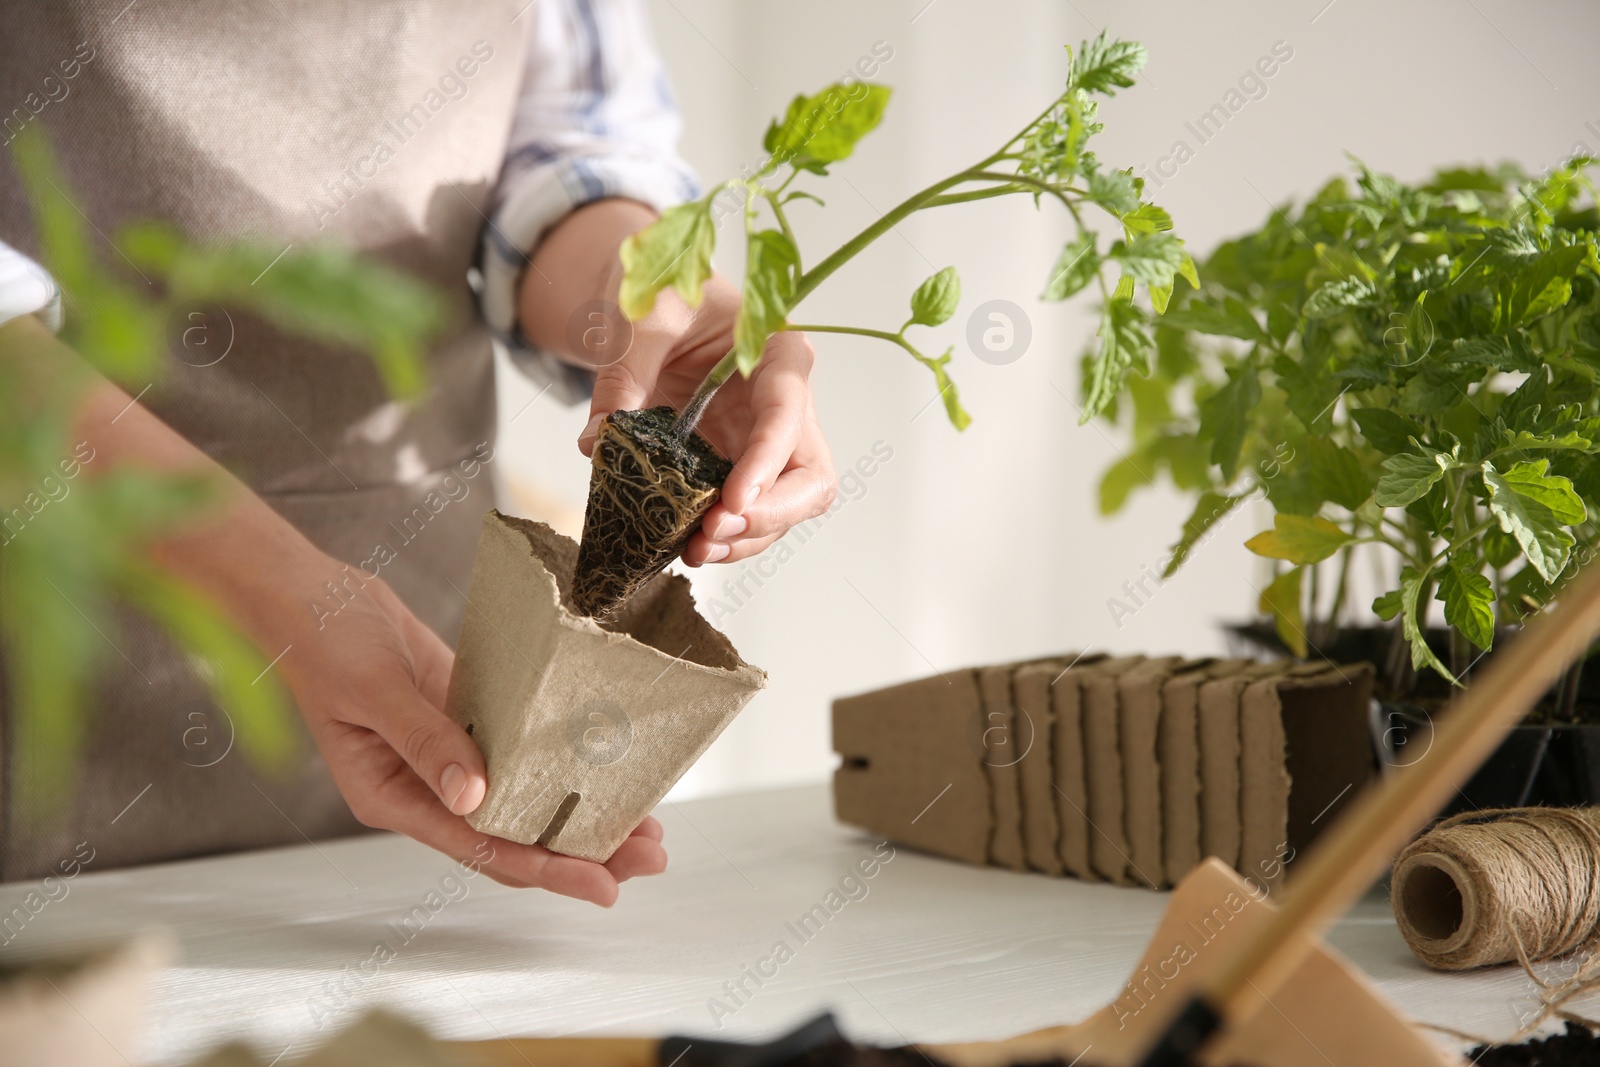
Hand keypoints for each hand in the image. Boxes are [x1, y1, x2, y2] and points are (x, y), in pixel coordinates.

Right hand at [273, 565, 666, 904]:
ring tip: (645, 817)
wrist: (311, 594)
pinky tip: (603, 760)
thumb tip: (475, 795)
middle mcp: (426, 787)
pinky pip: (520, 748)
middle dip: (583, 850)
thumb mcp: (373, 692)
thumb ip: (425, 741)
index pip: (481, 847)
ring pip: (523, 795)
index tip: (602, 883)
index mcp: (393, 798)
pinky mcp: (465, 718)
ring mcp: (448, 754)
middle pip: (513, 834)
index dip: (545, 868)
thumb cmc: (322, 641)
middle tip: (651, 854)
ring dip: (580, 807)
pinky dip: (559, 758)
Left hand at [520, 200, 837, 565]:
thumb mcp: (643, 317)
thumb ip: (623, 373)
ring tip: (695, 551)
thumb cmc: (666, 296)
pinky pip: (748, 515)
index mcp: (778, 355)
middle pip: (811, 477)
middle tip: (713, 530)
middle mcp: (787, 406)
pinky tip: (688, 547)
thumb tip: (599, 442)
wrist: (656, 309)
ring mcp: (767, 444)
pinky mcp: (740, 468)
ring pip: (785, 508)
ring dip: (747, 538)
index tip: (732, 500)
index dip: (766, 462)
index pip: (787, 414)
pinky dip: (725, 539)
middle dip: (770, 513)